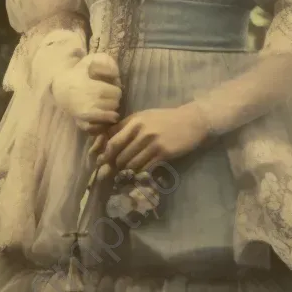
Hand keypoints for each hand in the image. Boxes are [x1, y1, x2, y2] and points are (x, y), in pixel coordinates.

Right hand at [51, 52, 120, 132]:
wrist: (60, 88)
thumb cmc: (77, 74)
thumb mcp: (89, 63)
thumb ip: (104, 63)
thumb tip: (116, 74)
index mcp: (95, 89)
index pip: (117, 93)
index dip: (116, 89)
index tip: (111, 87)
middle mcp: (92, 103)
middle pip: (115, 104)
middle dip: (114, 100)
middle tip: (108, 96)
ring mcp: (86, 116)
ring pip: (110, 116)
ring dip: (110, 111)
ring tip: (105, 105)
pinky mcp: (82, 123)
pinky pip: (98, 128)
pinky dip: (102, 124)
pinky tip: (101, 117)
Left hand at [90, 104, 208, 173]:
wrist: (191, 121)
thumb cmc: (165, 119)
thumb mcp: (144, 117)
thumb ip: (127, 127)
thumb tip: (107, 142)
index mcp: (134, 120)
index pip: (111, 139)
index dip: (103, 152)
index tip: (100, 161)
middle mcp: (140, 131)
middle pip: (118, 154)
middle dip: (113, 165)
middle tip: (110, 173)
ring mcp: (152, 142)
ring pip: (130, 163)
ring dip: (126, 171)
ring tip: (124, 175)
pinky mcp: (162, 153)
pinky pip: (144, 168)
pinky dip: (138, 173)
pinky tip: (138, 174)